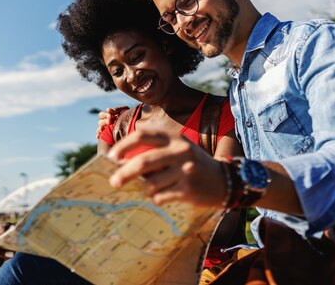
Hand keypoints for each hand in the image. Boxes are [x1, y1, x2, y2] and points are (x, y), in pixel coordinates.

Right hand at [96, 106, 129, 136]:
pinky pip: (99, 136)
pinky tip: (99, 136)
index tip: (110, 116)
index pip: (101, 115)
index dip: (104, 115)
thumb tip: (108, 110)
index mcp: (107, 116)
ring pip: (98, 129)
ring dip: (100, 129)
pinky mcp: (106, 137)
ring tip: (103, 129)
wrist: (133, 126)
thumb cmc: (127, 116)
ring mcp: (105, 130)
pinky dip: (98, 136)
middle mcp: (104, 123)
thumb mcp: (124, 110)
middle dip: (104, 122)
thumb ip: (116, 109)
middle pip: (100, 122)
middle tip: (110, 122)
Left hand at [108, 129, 226, 206]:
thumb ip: (154, 150)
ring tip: (154, 189)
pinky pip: (160, 197)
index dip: (123, 146)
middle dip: (124, 173)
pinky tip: (166, 195)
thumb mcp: (177, 148)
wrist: (222, 180)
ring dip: (146, 189)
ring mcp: (185, 170)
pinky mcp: (187, 189)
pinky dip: (157, 198)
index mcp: (174, 137)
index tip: (111, 157)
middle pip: (143, 162)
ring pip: (150, 183)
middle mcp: (180, 151)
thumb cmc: (192, 164)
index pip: (142, 136)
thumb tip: (120, 162)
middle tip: (114, 182)